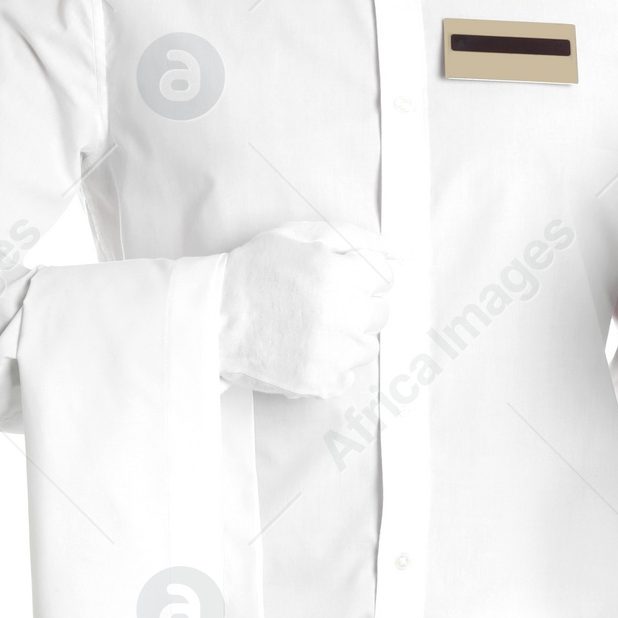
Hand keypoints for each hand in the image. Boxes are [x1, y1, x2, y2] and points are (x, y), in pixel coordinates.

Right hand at [220, 221, 390, 398]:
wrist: (213, 317)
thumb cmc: (255, 271)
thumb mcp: (302, 235)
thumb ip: (357, 238)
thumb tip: (404, 252)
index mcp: (341, 275)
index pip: (384, 277)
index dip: (358, 275)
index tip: (335, 279)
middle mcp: (344, 315)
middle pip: (379, 312)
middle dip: (356, 304)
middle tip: (319, 302)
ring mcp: (334, 353)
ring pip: (367, 345)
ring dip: (347, 336)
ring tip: (310, 327)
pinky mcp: (322, 381)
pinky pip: (348, 375)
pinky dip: (331, 365)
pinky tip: (304, 349)